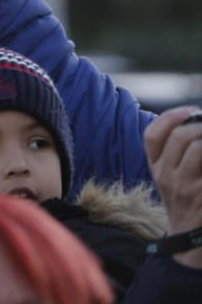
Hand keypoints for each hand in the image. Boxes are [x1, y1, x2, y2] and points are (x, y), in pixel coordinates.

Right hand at [144, 105, 201, 267]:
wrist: (191, 238)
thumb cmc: (184, 201)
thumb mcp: (168, 177)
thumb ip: (171, 152)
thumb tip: (191, 123)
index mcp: (156, 167)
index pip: (152, 135)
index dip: (171, 117)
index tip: (191, 111)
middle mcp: (166, 175)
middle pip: (177, 137)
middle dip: (199, 126)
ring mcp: (185, 186)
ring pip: (196, 148)